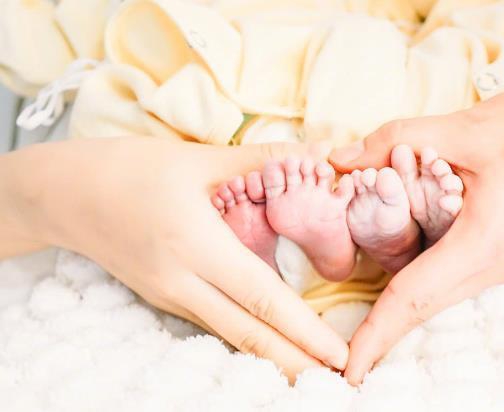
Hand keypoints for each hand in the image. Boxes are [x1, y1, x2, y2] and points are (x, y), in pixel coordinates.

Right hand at [0, 137, 347, 379]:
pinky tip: (268, 343)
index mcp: (196, 245)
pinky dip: (245, 338)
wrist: (67, 194)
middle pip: (248, 333)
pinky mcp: (163, 298)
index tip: (336, 354)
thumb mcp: (199, 159)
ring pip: (230, 334)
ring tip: (310, 371)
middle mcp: (183, 281)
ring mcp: (171, 296)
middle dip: (295, 361)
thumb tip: (321, 151)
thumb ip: (264, 158)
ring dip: (272, 357)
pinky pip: (212, 323)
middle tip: (337, 379)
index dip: (302, 330)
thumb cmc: (133, 170)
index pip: (261, 297)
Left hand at [330, 80, 503, 383]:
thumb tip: (340, 159)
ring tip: (367, 317)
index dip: (376, 335)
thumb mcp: (466, 128)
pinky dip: (426, 276)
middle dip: (382, 330)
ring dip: (403, 301)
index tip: (350, 369)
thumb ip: (397, 140)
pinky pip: (458, 274)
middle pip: (424, 305)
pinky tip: (406, 262)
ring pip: (441, 291)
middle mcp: (496, 266)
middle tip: (345, 354)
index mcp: (483, 243)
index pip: (414, 298)